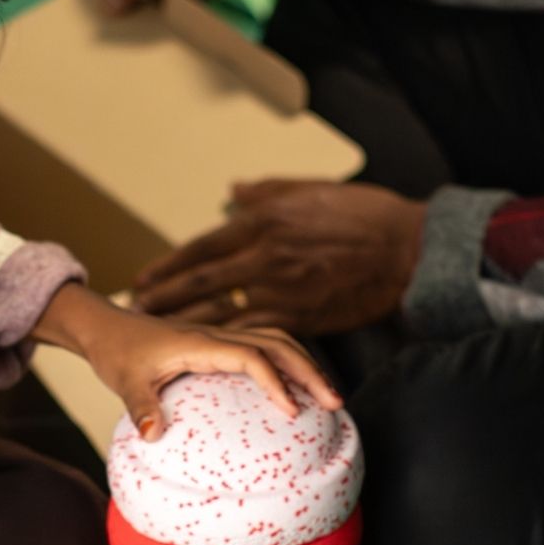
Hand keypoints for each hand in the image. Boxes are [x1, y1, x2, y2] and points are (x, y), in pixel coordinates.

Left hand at [33, 283, 341, 440]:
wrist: (107, 327)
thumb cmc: (117, 353)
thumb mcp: (123, 382)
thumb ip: (139, 406)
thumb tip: (152, 435)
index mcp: (200, 343)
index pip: (250, 356)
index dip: (275, 382)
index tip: (293, 413)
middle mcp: (217, 335)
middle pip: (278, 343)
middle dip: (310, 371)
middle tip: (336, 403)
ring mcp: (222, 337)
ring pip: (278, 340)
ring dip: (306, 364)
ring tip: (329, 395)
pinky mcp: (221, 343)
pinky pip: (266, 345)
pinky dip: (290, 362)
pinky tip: (301, 386)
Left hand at [133, 179, 427, 334]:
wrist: (408, 249)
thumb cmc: (364, 214)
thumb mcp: (310, 189)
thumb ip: (267, 192)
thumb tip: (233, 190)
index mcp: (264, 222)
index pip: (202, 247)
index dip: (169, 266)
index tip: (143, 279)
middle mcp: (264, 255)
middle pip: (200, 282)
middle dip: (164, 298)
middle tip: (135, 313)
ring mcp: (281, 288)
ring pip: (220, 312)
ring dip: (185, 326)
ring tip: (158, 337)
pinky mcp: (300, 316)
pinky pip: (253, 333)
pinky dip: (227, 344)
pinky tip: (207, 354)